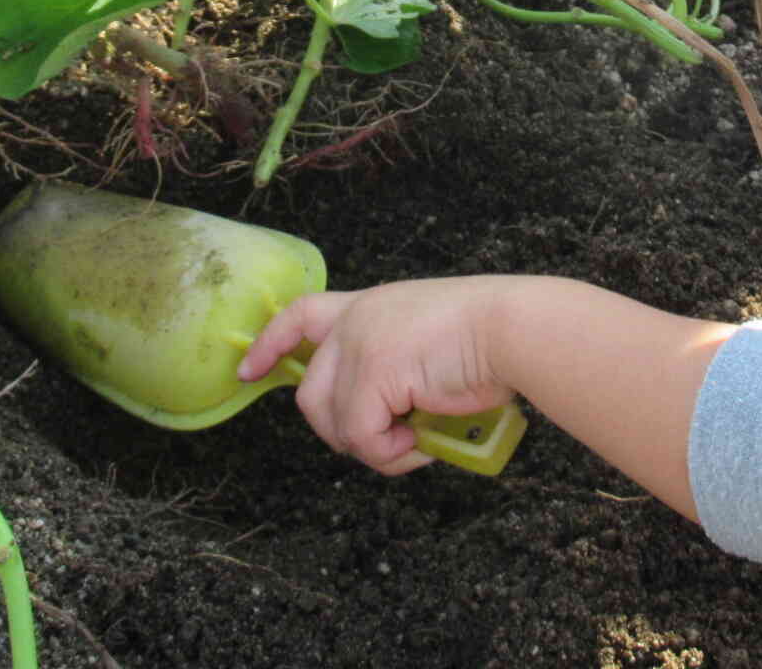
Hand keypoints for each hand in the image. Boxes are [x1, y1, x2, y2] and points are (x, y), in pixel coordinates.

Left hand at [238, 279, 513, 474]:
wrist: (512, 330)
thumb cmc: (491, 339)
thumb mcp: (426, 346)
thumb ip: (394, 369)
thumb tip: (389, 423)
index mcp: (370, 306)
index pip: (301, 314)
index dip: (271, 344)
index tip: (249, 371)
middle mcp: (356, 321)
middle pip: (310, 392)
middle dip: (338, 430)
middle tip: (388, 441)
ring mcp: (360, 347)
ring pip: (334, 423)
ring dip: (374, 446)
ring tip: (415, 442)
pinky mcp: (371, 375)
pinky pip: (363, 438)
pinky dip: (393, 455)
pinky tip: (423, 442)